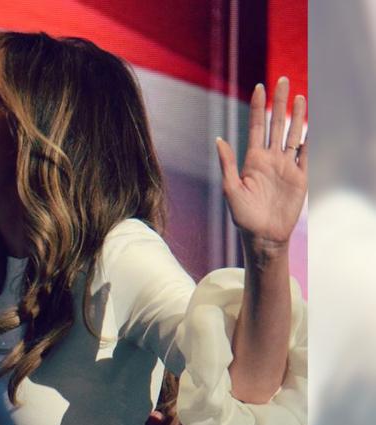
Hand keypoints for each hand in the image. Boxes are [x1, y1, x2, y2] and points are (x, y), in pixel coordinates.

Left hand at [216, 77, 306, 255]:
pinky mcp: (300, 178)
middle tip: (283, 80)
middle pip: (276, 124)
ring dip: (297, 116)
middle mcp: (270, 159)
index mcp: (252, 160)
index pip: (257, 126)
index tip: (260, 86)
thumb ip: (227, 164)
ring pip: (293, 135)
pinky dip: (309, 139)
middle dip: (279, 102)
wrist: (264, 237)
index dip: (259, 106)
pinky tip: (311, 124)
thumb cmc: (243, 217)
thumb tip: (220, 139)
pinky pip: (306, 155)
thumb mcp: (230, 190)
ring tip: (299, 96)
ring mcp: (286, 167)